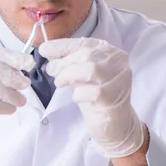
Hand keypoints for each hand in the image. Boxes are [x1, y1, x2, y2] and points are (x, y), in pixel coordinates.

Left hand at [38, 38, 144, 158]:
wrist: (113, 124)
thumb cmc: (94, 96)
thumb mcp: (77, 74)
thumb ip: (66, 61)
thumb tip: (46, 49)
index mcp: (107, 51)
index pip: (83, 42)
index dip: (62, 45)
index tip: (44, 49)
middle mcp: (118, 61)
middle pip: (86, 54)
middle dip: (63, 63)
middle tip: (52, 72)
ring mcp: (120, 78)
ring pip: (91, 69)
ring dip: (69, 76)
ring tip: (60, 83)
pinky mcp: (118, 96)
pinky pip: (95, 91)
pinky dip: (80, 93)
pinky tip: (76, 97)